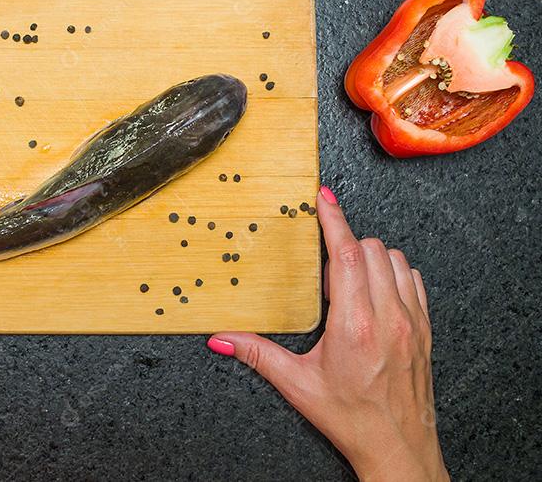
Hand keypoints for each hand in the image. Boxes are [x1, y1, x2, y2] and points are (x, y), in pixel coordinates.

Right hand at [207, 187, 447, 481]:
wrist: (397, 446)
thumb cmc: (350, 418)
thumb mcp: (297, 384)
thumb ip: (257, 353)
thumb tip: (220, 338)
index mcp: (354, 325)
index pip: (347, 254)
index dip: (334, 220)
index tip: (323, 199)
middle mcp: (388, 317)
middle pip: (371, 249)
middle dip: (346, 243)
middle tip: (325, 260)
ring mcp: (412, 321)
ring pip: (395, 259)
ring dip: (371, 257)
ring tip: (349, 275)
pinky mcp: (424, 329)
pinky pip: (413, 279)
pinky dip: (394, 272)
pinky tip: (376, 288)